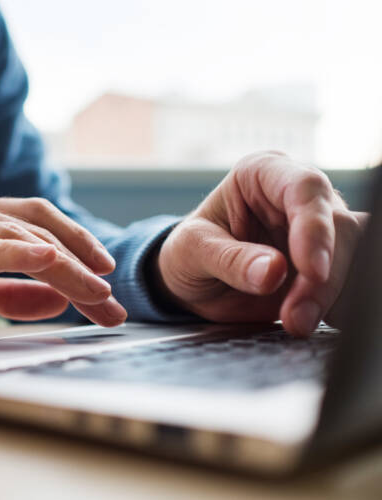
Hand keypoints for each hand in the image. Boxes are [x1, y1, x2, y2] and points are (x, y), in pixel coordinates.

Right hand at [0, 193, 126, 344]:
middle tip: (110, 300)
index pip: (36, 221)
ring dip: (62, 266)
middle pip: (35, 228)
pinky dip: (13, 252)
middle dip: (80, 262)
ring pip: (15, 238)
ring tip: (94, 292)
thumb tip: (56, 299)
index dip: (76, 242)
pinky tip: (44, 259)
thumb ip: (10, 292)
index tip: (105, 274)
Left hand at [157, 151, 367, 335]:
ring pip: (355, 256)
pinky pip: (350, 283)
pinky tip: (315, 321)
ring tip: (297, 324)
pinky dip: (339, 307)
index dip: (314, 228)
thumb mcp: (192, 251)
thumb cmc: (188, 252)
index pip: (305, 188)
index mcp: (263, 173)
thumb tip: (273, 271)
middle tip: (295, 316)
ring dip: (332, 296)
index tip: (311, 270)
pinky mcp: (328, 266)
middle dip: (322, 278)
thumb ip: (230, 259)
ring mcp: (318, 231)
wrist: (191, 282)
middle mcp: (298, 197)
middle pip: (340, 227)